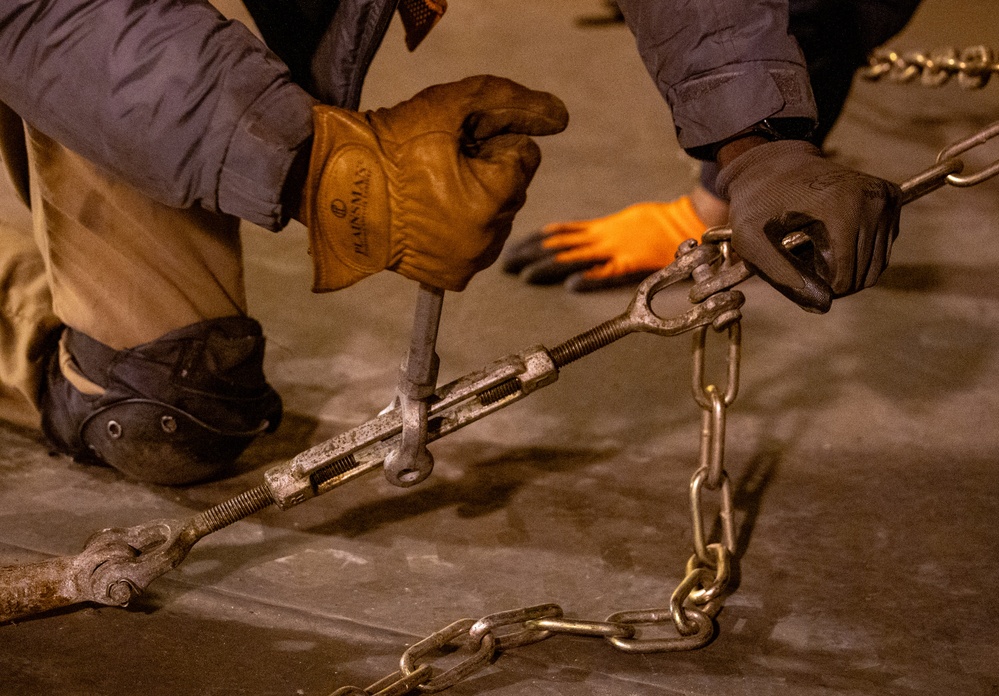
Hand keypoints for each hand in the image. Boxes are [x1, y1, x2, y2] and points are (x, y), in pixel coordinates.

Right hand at [296, 75, 568, 291]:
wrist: (336, 190)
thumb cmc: (392, 146)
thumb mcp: (451, 107)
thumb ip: (512, 105)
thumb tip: (560, 118)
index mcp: (497, 194)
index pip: (523, 156)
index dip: (489, 143)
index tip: (453, 146)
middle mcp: (490, 235)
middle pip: (512, 190)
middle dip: (486, 173)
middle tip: (439, 167)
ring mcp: (471, 260)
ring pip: (496, 219)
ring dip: (476, 202)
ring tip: (430, 192)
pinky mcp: (452, 276)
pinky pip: (476, 246)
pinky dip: (461, 231)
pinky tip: (430, 218)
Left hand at [716, 140, 901, 312]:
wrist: (774, 165)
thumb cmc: (756, 203)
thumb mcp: (750, 240)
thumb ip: (781, 275)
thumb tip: (823, 306)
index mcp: (842, 208)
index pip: (844, 278)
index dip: (817, 288)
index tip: (794, 270)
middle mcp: (873, 200)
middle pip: (863, 276)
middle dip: (832, 280)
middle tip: (803, 261)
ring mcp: (886, 197)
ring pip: (876, 267)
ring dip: (846, 270)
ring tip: (816, 251)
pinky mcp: (891, 199)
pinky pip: (882, 249)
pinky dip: (858, 255)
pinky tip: (832, 240)